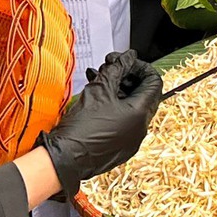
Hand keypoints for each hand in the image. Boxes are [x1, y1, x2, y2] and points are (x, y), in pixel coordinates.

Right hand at [38, 52, 162, 195]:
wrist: (63, 159)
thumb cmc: (81, 128)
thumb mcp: (99, 89)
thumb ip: (117, 69)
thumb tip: (127, 57)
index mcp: (140, 114)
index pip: (154, 82)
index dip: (141, 67)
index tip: (126, 61)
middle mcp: (140, 128)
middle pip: (142, 94)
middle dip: (126, 77)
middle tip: (110, 68)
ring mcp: (130, 140)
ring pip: (130, 106)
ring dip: (116, 90)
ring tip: (98, 79)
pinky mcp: (119, 147)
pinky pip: (122, 121)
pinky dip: (113, 106)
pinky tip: (95, 96)